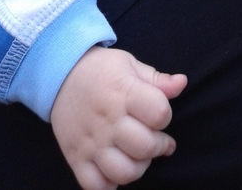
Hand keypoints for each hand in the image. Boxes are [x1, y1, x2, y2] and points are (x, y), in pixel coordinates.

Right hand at [50, 46, 186, 189]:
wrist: (60, 74)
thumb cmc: (101, 70)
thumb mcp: (129, 64)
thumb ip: (157, 79)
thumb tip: (182, 83)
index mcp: (123, 93)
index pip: (159, 112)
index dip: (165, 115)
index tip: (157, 113)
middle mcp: (108, 119)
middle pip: (145, 147)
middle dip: (159, 145)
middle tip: (155, 139)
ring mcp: (91, 141)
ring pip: (124, 172)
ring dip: (139, 168)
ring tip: (137, 155)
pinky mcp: (75, 157)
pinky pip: (95, 186)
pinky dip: (109, 184)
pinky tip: (114, 168)